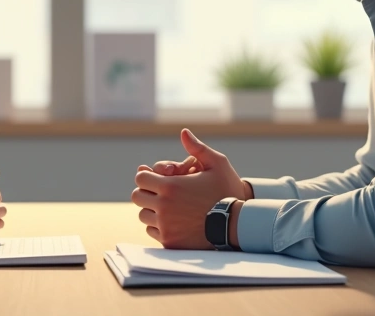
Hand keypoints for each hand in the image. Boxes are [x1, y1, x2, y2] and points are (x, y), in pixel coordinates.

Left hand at [132, 129, 249, 249]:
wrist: (237, 224)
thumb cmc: (228, 191)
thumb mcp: (217, 164)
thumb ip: (197, 148)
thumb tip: (184, 132)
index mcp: (171, 186)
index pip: (140, 179)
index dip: (147, 176)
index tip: (156, 178)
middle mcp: (163, 207)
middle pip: (137, 197)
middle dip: (147, 192)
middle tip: (160, 192)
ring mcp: (165, 226)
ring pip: (143, 215)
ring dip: (151, 209)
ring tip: (167, 207)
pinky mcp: (170, 241)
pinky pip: (152, 231)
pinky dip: (158, 226)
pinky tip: (172, 221)